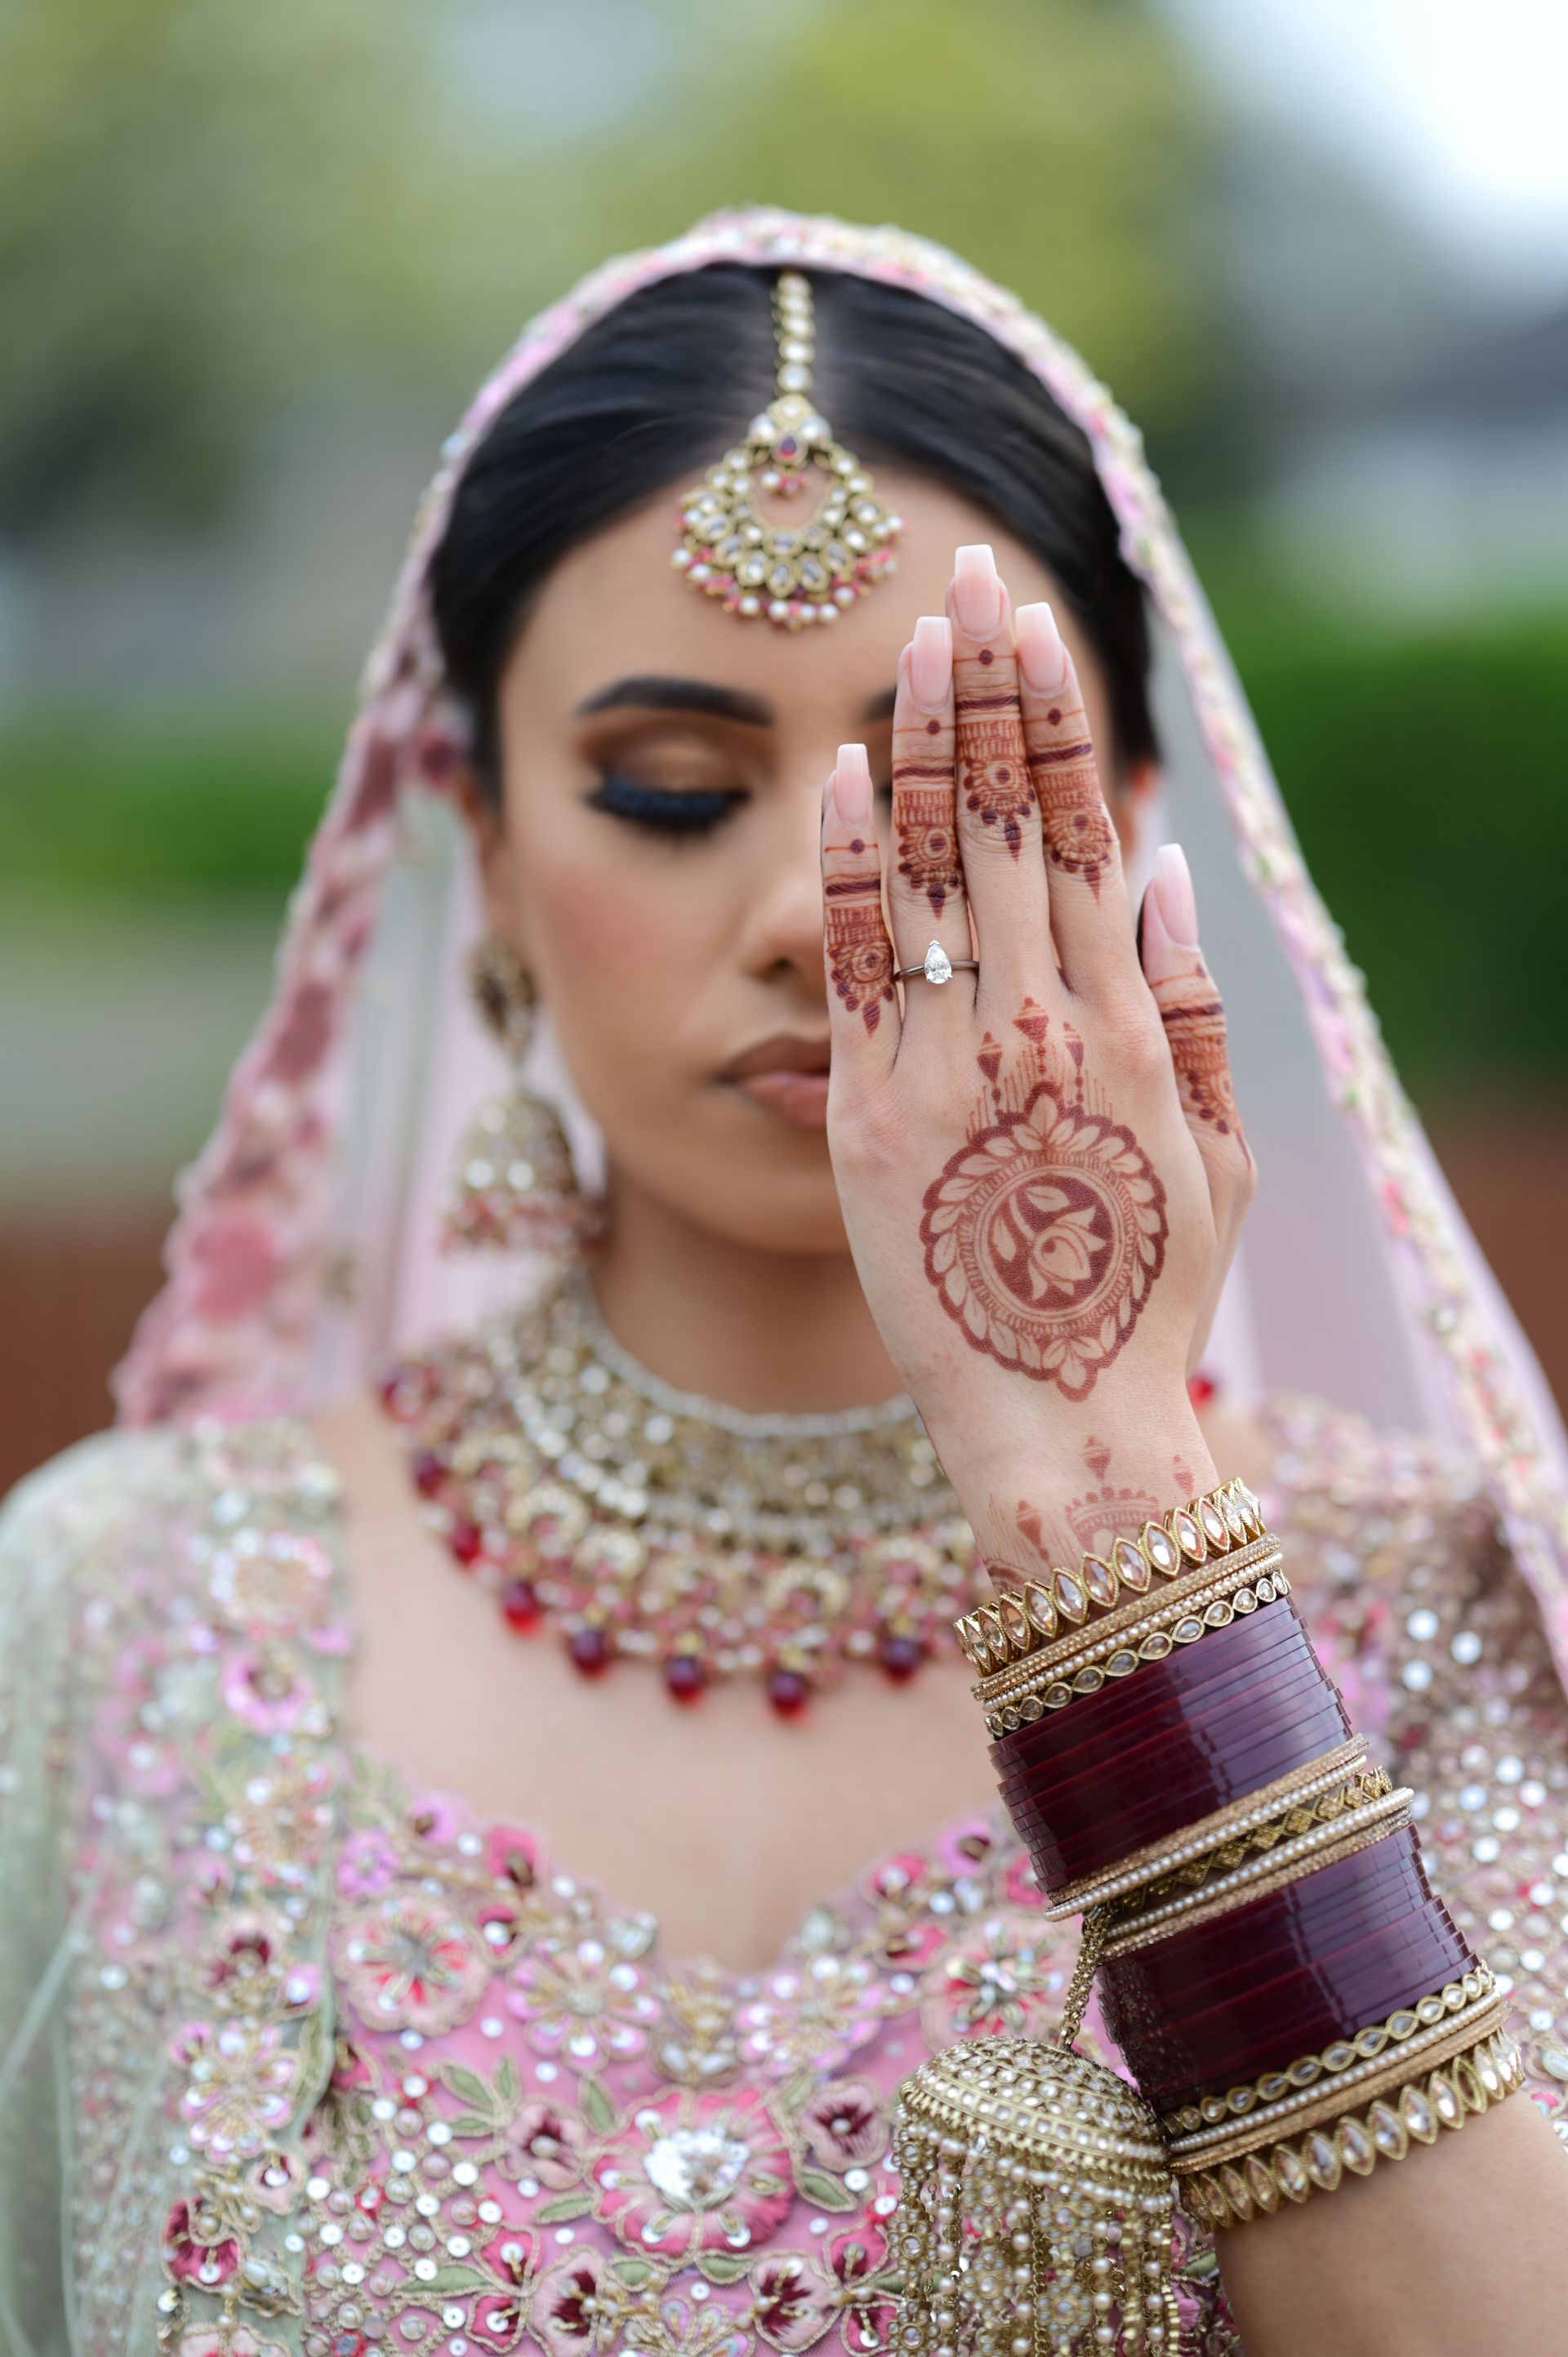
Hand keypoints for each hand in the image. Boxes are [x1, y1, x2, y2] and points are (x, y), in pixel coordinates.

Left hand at [820, 544, 1253, 1567]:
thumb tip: (1157, 858)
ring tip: (911, 636)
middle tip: (968, 575)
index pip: (1074, 831)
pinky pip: (852, 970)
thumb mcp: (1219, 1153)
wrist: (1058, 1427)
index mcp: (1121, 1025)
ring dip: (916, 743)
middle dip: (983, 689)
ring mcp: (941, 1068)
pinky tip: (838, 776)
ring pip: (926, 872)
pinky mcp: (864, 1121)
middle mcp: (1031, 1024)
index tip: (1029, 624)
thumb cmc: (1146, 1296)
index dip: (1049, 719)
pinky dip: (846, 868)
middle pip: (998, 822)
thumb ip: (1187, 1000)